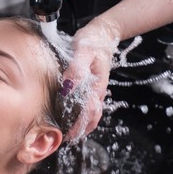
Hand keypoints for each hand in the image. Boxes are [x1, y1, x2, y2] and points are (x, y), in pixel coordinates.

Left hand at [63, 17, 120, 141]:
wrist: (104, 34)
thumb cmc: (92, 41)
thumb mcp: (83, 50)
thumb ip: (76, 68)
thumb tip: (68, 87)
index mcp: (96, 85)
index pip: (89, 112)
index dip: (79, 125)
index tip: (68, 135)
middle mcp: (98, 91)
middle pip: (93, 117)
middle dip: (81, 130)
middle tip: (68, 139)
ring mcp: (97, 89)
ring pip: (94, 113)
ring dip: (84, 125)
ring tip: (73, 134)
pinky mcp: (94, 86)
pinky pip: (92, 106)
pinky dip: (86, 116)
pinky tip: (78, 118)